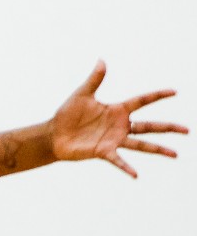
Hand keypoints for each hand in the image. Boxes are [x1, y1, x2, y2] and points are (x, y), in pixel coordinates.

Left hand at [51, 62, 186, 178]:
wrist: (53, 135)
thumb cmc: (67, 114)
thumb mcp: (82, 94)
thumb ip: (94, 79)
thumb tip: (101, 60)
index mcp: (117, 109)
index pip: (143, 100)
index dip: (157, 96)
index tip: (175, 92)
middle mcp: (120, 126)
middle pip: (150, 126)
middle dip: (168, 128)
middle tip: (187, 130)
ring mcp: (113, 140)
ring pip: (141, 144)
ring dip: (158, 149)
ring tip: (175, 154)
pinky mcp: (103, 152)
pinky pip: (117, 160)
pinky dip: (126, 167)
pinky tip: (136, 174)